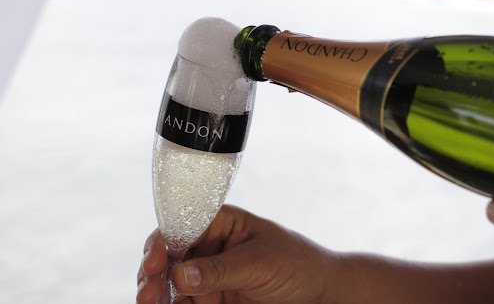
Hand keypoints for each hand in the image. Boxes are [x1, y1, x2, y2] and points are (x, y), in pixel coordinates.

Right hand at [136, 205, 337, 303]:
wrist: (321, 294)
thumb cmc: (297, 264)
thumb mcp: (260, 263)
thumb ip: (221, 269)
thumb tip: (180, 274)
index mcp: (221, 222)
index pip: (182, 226)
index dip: (162, 244)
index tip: (153, 265)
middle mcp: (210, 245)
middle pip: (169, 256)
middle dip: (154, 274)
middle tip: (147, 295)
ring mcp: (209, 273)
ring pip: (171, 282)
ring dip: (159, 294)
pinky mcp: (212, 298)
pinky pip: (185, 302)